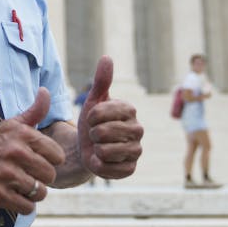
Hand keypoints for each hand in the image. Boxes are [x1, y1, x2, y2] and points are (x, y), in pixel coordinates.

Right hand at [0, 88, 64, 214]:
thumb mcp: (11, 124)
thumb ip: (34, 111)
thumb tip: (46, 91)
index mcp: (22, 134)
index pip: (58, 155)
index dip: (49, 160)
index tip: (36, 159)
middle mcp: (15, 152)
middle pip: (50, 175)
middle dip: (41, 177)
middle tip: (27, 173)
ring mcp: (7, 174)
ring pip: (41, 192)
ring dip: (32, 192)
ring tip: (19, 184)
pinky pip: (27, 206)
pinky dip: (23, 204)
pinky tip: (13, 195)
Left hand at [77, 56, 142, 178]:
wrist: (88, 147)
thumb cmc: (92, 122)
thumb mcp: (93, 100)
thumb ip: (101, 80)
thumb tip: (107, 57)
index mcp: (129, 110)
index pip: (100, 113)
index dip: (89, 117)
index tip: (91, 119)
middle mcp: (138, 129)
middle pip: (102, 132)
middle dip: (92, 134)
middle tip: (95, 134)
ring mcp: (137, 150)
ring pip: (105, 150)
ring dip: (95, 149)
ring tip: (99, 146)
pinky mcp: (131, 169)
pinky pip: (108, 168)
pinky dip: (99, 165)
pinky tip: (102, 160)